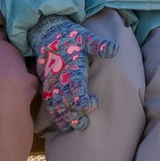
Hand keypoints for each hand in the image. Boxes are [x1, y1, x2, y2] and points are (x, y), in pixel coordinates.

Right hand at [30, 16, 114, 134]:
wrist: (47, 32)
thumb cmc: (70, 36)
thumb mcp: (85, 36)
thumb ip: (98, 45)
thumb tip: (114, 48)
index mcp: (71, 67)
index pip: (76, 88)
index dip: (83, 100)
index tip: (93, 103)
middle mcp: (59, 77)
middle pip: (64, 101)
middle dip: (73, 115)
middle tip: (84, 124)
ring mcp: (50, 82)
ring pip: (55, 105)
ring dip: (63, 118)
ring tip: (72, 128)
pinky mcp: (45, 85)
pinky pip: (48, 103)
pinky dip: (54, 114)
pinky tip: (61, 123)